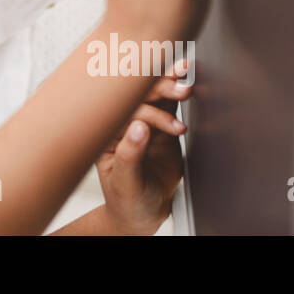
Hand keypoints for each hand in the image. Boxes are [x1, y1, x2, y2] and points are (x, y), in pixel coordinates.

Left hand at [95, 63, 190, 233]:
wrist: (142, 212)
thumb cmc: (126, 200)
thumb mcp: (126, 183)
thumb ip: (130, 156)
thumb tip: (139, 127)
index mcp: (107, 134)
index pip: (124, 113)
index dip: (145, 111)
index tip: (165, 123)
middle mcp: (123, 123)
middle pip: (138, 97)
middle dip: (160, 90)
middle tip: (181, 91)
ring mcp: (144, 123)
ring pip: (154, 95)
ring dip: (169, 84)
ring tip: (185, 84)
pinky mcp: (161, 126)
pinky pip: (169, 105)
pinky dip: (178, 93)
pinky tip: (187, 81)